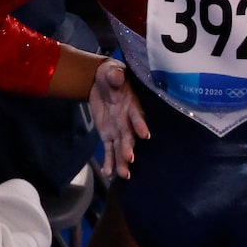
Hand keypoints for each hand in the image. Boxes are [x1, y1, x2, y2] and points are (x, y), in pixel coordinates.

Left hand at [89, 60, 149, 178]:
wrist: (102, 83)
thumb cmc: (111, 74)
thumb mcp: (111, 72)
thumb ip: (114, 75)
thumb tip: (116, 75)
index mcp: (131, 104)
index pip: (136, 115)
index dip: (139, 124)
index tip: (144, 135)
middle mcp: (127, 120)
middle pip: (129, 136)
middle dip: (129, 147)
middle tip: (130, 159)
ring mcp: (119, 129)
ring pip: (121, 147)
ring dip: (122, 161)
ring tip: (123, 174)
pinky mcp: (109, 135)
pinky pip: (110, 150)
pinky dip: (109, 161)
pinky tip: (109, 173)